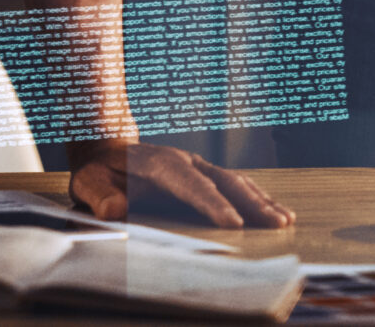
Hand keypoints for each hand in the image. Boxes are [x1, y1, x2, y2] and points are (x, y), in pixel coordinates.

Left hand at [67, 139, 294, 229]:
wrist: (106, 149)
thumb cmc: (100, 172)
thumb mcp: (89, 183)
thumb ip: (99, 196)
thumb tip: (112, 209)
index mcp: (161, 164)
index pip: (192, 185)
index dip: (213, 204)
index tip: (233, 223)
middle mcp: (185, 162)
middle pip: (223, 181)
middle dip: (251, 204)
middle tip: (276, 224)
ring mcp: (197, 166)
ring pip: (235, 181)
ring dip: (261, 200)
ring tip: (285, 219)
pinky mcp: (204, 175)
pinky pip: (234, 185)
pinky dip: (257, 197)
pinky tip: (274, 210)